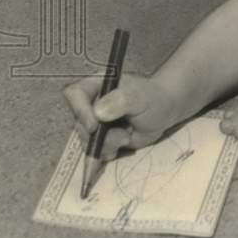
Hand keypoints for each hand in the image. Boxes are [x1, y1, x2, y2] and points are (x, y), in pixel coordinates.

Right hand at [63, 73, 181, 158]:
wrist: (163, 112)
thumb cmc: (152, 98)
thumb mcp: (140, 97)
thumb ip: (121, 101)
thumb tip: (98, 113)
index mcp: (96, 85)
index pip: (74, 94)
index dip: (80, 110)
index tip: (94, 126)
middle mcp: (90, 104)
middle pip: (79, 123)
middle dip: (101, 135)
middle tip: (124, 135)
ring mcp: (93, 122)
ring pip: (86, 141)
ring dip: (108, 144)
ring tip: (127, 136)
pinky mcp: (99, 139)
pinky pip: (94, 152)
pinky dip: (108, 152)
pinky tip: (123, 144)